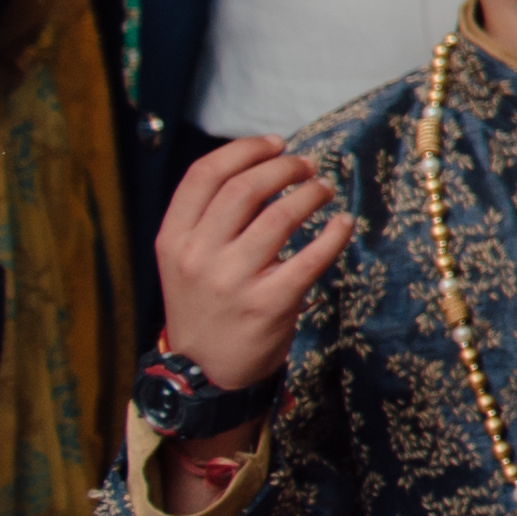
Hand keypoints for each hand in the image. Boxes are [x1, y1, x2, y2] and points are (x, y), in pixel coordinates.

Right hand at [151, 136, 346, 393]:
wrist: (204, 372)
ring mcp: (232, 280)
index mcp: (172, 239)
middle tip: (308, 167)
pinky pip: (311, 257)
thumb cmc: (204, 303)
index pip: (203, 175)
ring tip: (324, 191)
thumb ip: (208, 217)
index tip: (276, 143)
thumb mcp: (184, 259)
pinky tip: (343, 224)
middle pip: (245, 188)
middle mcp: (197, 256)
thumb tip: (261, 164)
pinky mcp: (268, 303)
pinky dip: (334, 233)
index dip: (244, 150)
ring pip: (279, 215)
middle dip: (285, 167)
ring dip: (311, 194)